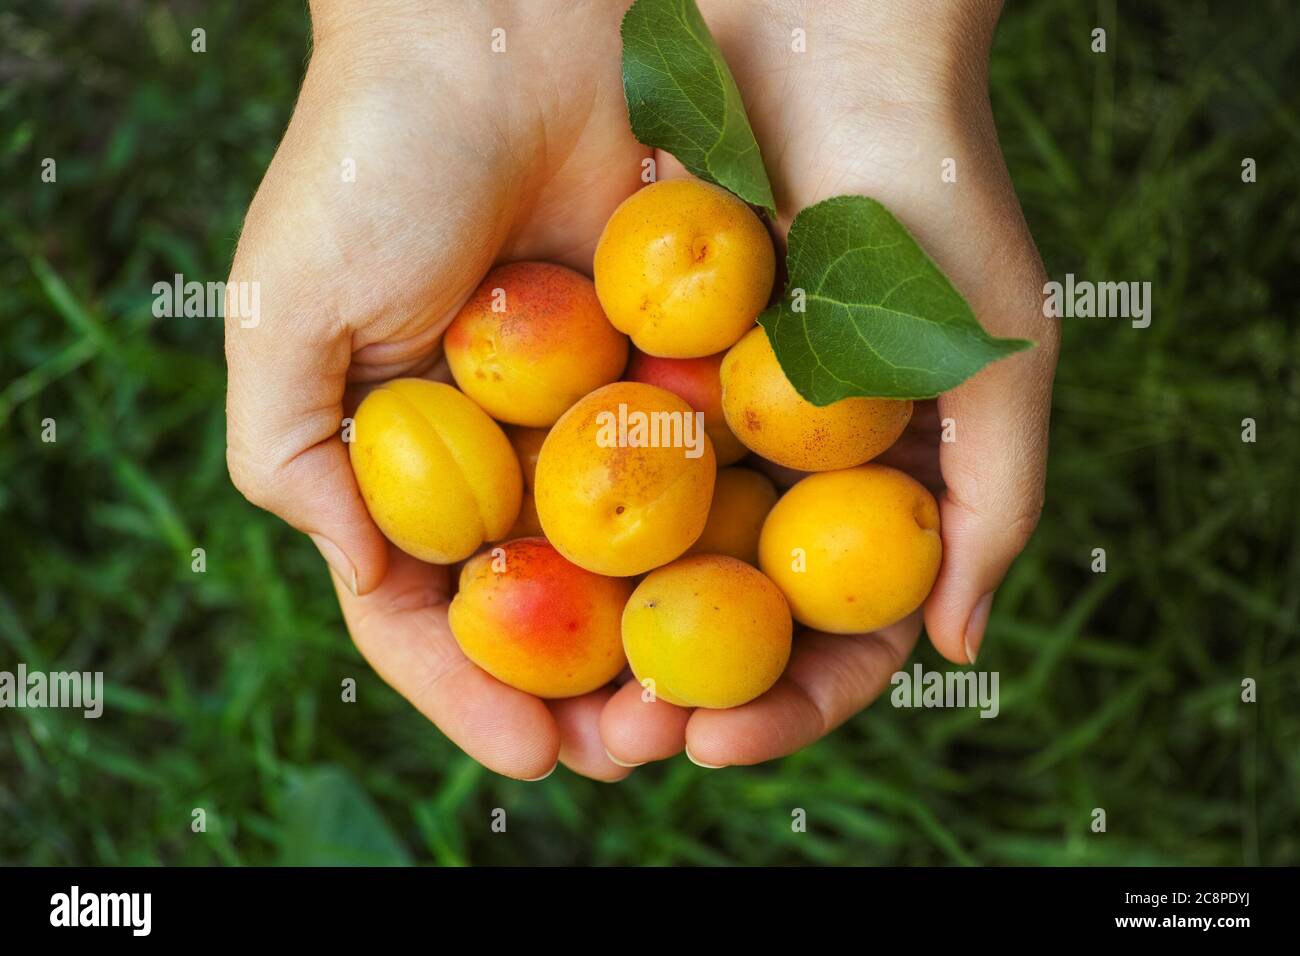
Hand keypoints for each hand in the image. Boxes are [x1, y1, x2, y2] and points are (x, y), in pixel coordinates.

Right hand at [224, 0, 648, 781]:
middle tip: (632, 749)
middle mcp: (508, 454)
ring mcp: (600, 417)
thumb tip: (371, 583)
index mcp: (409, 461)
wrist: (501, 27)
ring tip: (697, 715)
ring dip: (666, 650)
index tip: (533, 755)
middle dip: (587, 696)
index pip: (436, 611)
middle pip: (550, 612)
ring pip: (637, 568)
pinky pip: (709, 477)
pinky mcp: (682, 368)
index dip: (474, 693)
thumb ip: (293, 462)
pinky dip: (726, 546)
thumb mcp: (285, 315)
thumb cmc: (373, 161)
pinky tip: (756, 604)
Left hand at [599, 0, 1058, 767]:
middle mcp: (766, 470)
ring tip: (543, 700)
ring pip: (630, 563)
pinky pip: (565, 461)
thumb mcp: (995, 358)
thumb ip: (993, 504)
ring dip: (587, 641)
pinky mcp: (610, 359)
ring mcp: (686, 421)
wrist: (821, 38)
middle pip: (713, 623)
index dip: (782, 708)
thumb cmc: (931, 194)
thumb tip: (957, 644)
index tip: (719, 742)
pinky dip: (535, 526)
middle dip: (662, 699)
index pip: (826, 638)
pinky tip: (495, 577)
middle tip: (612, 744)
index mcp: (857, 490)